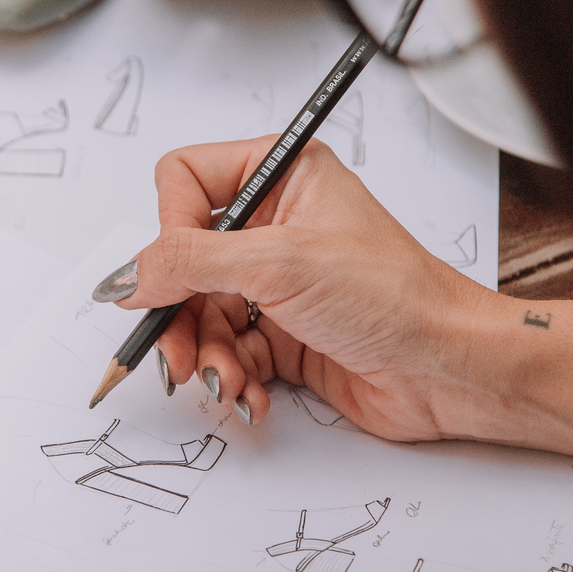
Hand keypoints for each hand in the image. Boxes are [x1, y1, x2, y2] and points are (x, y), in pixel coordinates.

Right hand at [102, 136, 572, 477]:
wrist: (449, 368)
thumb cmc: (392, 296)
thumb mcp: (277, 264)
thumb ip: (187, 264)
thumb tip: (123, 276)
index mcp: (282, 174)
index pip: (184, 182)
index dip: (170, 232)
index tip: (175, 275)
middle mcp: (278, 223)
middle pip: (184, 261)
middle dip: (178, 313)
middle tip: (177, 356)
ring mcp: (281, 282)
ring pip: (202, 314)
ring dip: (206, 355)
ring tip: (226, 383)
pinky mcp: (287, 335)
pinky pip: (229, 352)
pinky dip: (230, 377)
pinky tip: (250, 397)